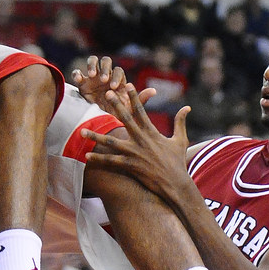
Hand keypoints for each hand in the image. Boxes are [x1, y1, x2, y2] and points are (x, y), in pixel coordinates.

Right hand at [73, 55, 155, 110]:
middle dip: (105, 68)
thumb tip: (154, 91)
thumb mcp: (129, 109)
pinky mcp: (82, 83)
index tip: (114, 87)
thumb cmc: (118, 114)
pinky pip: (78, 73)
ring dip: (92, 65)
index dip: (116, 77)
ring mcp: (93, 77)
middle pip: (106, 61)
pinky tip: (78, 78)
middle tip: (103, 80)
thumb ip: (140, 99)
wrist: (102, 123)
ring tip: (91, 76)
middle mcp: (106, 75)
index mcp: (118, 80)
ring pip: (93, 61)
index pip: (118, 71)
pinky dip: (77, 73)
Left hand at [81, 82, 191, 207]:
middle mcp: (141, 140)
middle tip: (106, 94)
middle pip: (126, 119)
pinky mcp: (130, 166)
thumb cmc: (178, 162)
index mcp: (152, 132)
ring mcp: (134, 153)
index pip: (141, 111)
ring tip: (81, 132)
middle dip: (115, 106)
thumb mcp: (181, 140)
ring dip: (95, 137)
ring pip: (111, 142)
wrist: (176, 184)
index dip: (134, 98)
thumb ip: (180, 122)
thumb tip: (187, 107)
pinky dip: (99, 159)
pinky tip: (86, 157)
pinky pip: (111, 161)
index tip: (127, 85)